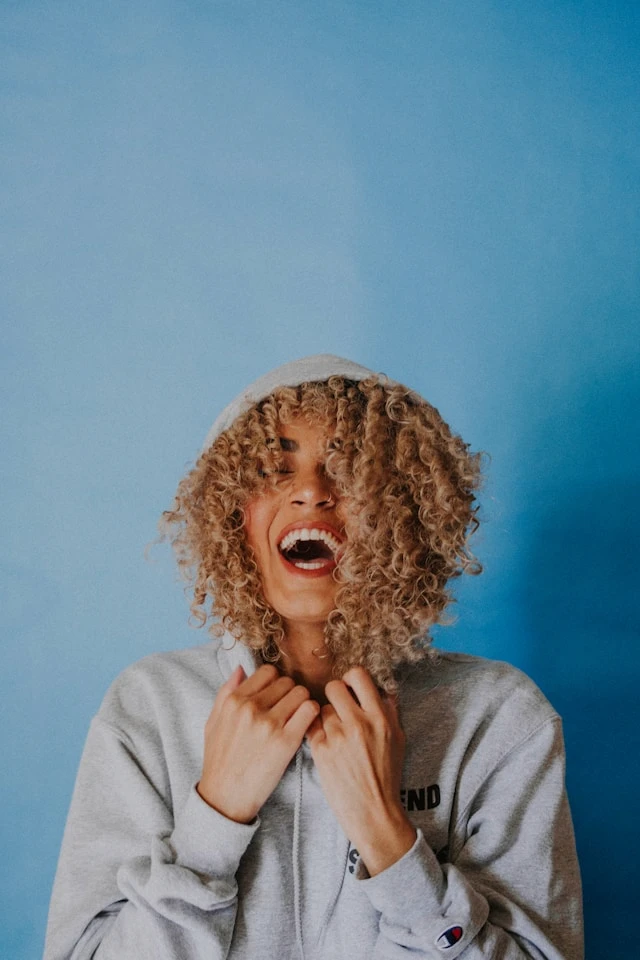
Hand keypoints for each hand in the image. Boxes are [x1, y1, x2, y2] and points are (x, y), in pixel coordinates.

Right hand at [198, 663, 319, 823]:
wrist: (225, 797)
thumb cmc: (219, 760)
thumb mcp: (213, 722)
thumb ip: (226, 692)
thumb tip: (241, 668)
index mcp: (234, 701)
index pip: (268, 672)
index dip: (275, 683)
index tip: (276, 697)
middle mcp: (251, 708)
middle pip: (287, 682)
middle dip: (290, 693)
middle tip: (288, 711)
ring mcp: (269, 724)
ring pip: (301, 692)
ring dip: (303, 703)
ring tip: (298, 718)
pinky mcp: (286, 741)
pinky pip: (310, 710)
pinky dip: (312, 714)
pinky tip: (305, 725)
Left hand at [306, 666, 416, 875]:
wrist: (373, 812)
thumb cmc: (386, 775)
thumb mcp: (397, 739)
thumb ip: (389, 711)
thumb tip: (380, 687)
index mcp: (380, 718)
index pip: (358, 676)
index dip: (351, 678)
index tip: (350, 688)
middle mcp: (358, 723)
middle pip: (334, 687)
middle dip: (334, 696)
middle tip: (338, 708)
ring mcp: (337, 737)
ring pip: (321, 709)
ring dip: (326, 718)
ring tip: (335, 734)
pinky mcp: (320, 751)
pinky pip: (311, 726)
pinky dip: (316, 732)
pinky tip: (325, 743)